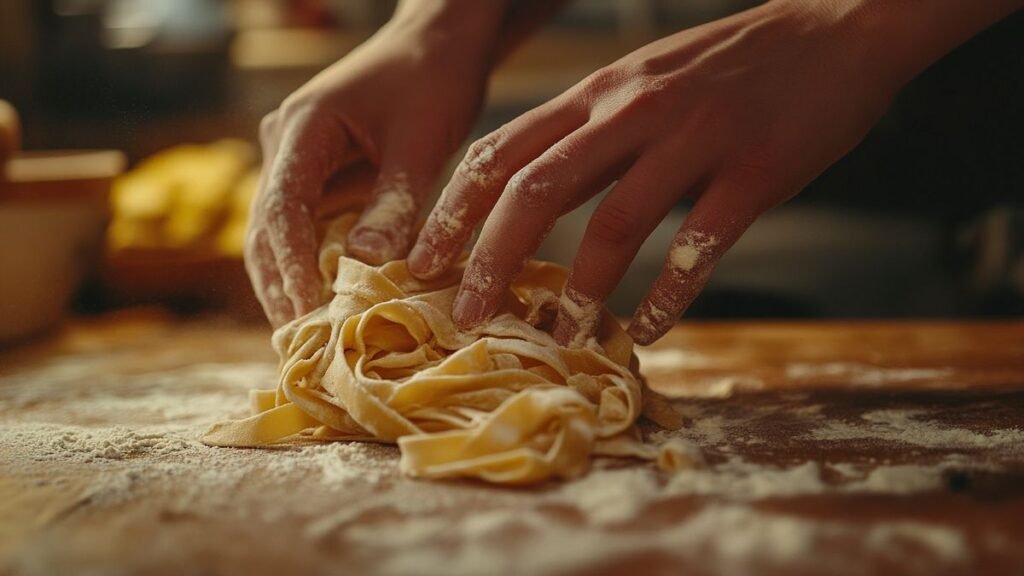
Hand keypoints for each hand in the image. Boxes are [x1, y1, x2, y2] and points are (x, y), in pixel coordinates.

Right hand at [247, 7, 501, 325]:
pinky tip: (326, 306)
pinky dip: (313, 267)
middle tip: (302, 346)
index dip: (292, 269)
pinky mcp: (316, 175)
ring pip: (279, 236)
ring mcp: (295, 161)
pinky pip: (306, 229)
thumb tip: (367, 268)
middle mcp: (285, 146)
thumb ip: (395, 203)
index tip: (306, 316)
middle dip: (281, 289)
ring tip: (309, 339)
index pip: (281, 210)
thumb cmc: (431, 80)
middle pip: (266, 231)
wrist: (436, 42)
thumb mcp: (421, 143)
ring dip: (291, 284)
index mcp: (303, 130)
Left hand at [408, 1, 914, 344]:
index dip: (454, 210)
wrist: (836, 28)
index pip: (503, 150)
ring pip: (615, 222)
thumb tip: (525, 198)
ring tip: (562, 336)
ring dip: (582, 290)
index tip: (421, 261)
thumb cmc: (730, 64)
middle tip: (468, 316)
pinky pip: (699, 246)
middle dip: (492, 259)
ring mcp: (695, 139)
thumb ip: (586, 131)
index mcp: (599, 91)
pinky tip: (649, 329)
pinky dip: (668, 296)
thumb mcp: (641, 79)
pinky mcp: (754, 171)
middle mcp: (634, 111)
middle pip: (537, 190)